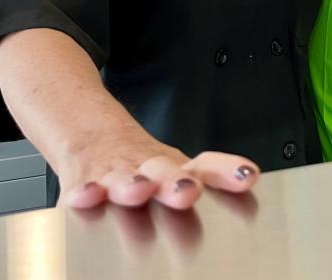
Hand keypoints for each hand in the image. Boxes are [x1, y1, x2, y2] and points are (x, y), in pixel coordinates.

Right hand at [58, 133, 258, 209]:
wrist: (93, 135)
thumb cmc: (143, 166)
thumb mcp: (178, 173)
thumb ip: (212, 181)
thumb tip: (249, 184)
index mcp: (178, 169)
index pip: (208, 166)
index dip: (228, 170)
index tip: (247, 176)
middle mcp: (150, 170)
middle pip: (165, 173)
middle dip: (176, 183)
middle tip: (188, 191)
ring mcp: (116, 175)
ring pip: (123, 179)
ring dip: (131, 185)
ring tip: (138, 192)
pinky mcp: (83, 182)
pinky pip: (81, 188)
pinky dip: (83, 192)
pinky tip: (85, 196)